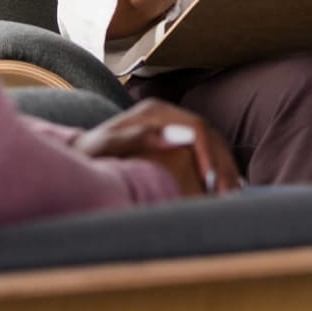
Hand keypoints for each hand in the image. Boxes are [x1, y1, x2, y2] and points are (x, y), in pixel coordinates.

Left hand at [74, 99, 243, 196]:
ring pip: (214, 145)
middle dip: (222, 167)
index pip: (197, 128)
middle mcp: (168, 113)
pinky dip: (219, 173)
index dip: (210, 156)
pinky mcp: (176, 140)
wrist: (80, 157)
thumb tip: (179, 136)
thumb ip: (136, 137)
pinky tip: (224, 193)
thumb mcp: (103, 146)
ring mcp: (173, 125)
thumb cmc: (87, 155)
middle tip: (229, 197)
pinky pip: (208, 154)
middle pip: (210, 136)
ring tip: (231, 199)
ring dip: (225, 171)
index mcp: (154, 111)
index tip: (214, 184)